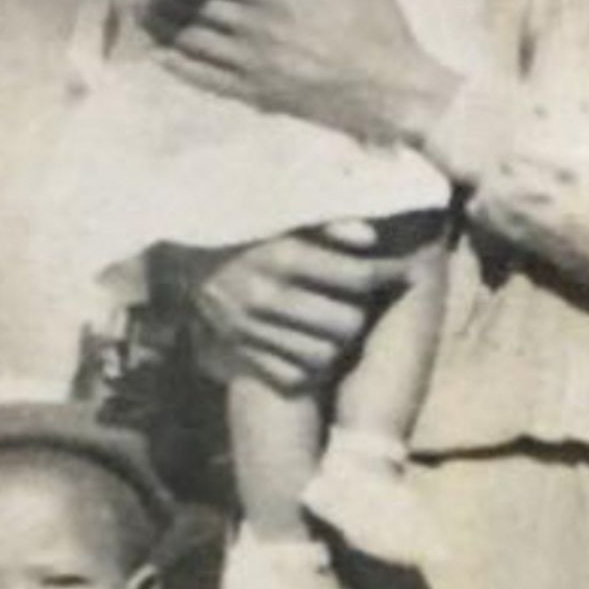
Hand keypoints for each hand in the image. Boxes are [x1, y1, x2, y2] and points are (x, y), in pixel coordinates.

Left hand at [157, 0, 459, 145]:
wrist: (396, 94)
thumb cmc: (385, 35)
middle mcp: (259, 32)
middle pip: (197, 6)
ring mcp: (256, 68)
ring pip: (195, 43)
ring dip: (165, 27)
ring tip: (141, 13)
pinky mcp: (260, 97)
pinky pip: (209, 81)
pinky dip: (182, 68)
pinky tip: (162, 57)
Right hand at [190, 224, 414, 391]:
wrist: (182, 253)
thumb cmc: (248, 225)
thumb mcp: (283, 212)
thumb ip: (327, 221)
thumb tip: (370, 238)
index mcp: (282, 255)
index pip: (358, 276)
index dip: (390, 272)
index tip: (405, 269)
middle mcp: (265, 296)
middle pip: (347, 323)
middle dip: (363, 310)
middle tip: (365, 298)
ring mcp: (250, 330)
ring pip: (325, 355)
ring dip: (339, 341)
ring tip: (339, 319)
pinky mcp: (240, 353)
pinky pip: (294, 376)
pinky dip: (309, 364)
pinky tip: (311, 341)